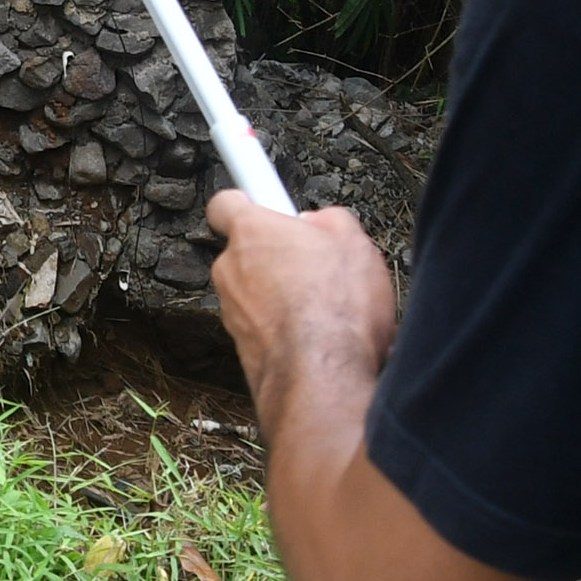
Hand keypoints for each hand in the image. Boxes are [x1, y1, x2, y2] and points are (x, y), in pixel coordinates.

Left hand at [203, 191, 397, 409]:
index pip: (226, 204)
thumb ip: (329, 221)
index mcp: (251, 232)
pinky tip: (320, 338)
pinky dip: (286, 329)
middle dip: (279, 257)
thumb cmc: (336, 307)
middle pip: (249, 252)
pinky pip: (265, 327)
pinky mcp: (240, 348)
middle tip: (317, 267)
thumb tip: (319, 223)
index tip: (265, 206)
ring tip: (326, 309)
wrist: (322, 377)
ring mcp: (231, 311)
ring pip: (257, 293)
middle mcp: (230, 269)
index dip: (248, 204)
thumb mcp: (354, 242)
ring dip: (284, 297)